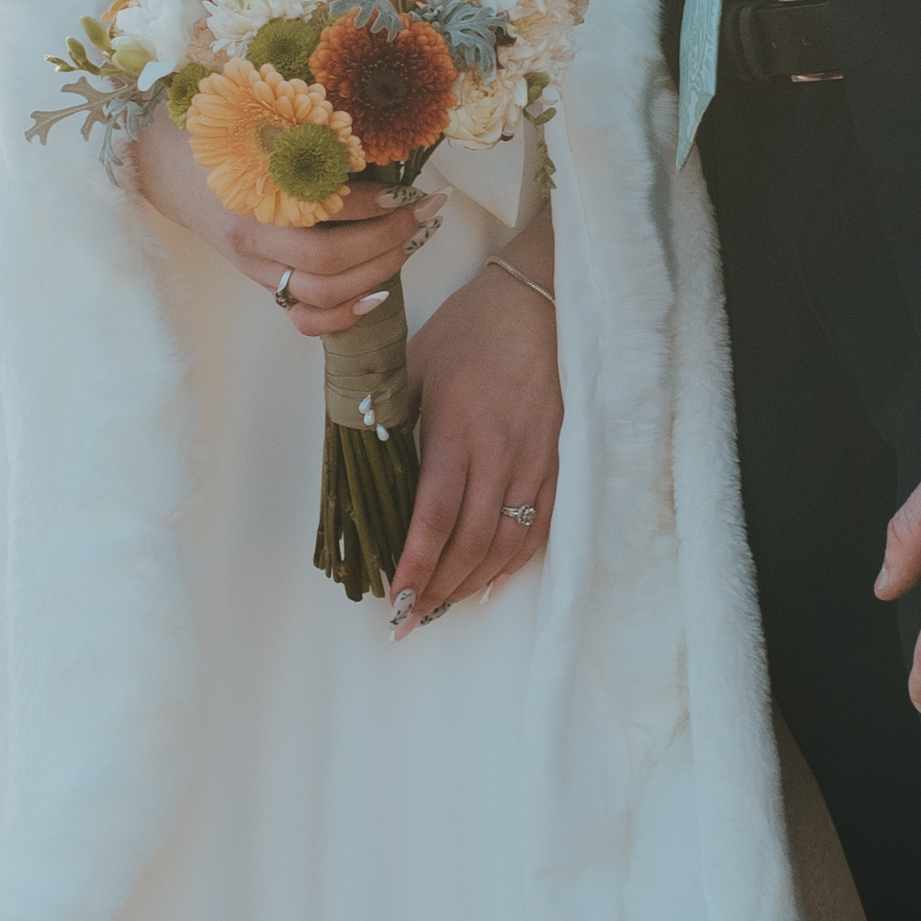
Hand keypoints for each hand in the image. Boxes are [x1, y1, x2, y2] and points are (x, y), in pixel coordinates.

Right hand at [133, 119, 435, 336]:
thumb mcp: (259, 122)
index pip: (320, 209)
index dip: (372, 203)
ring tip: (408, 243)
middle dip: (386, 238)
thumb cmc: (220, 135)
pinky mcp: (260, 282)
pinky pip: (302, 317)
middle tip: (421, 214)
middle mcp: (250, 235)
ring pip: (321, 293)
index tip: (406, 190)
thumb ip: (307, 135)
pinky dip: (342, 315)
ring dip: (376, 272)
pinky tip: (375, 295)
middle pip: (327, 259)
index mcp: (248, 189)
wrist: (168, 165)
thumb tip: (376, 147)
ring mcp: (254, 265)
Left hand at [387, 257, 560, 630]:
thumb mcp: (412, 366)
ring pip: (508, 542)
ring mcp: (537, 459)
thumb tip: (359, 469)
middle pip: (472, 543)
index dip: (414, 566)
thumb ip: (388, 420)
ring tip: (443, 607)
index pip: (435, 518)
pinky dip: (516, 562)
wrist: (538, 301)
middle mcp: (502, 453)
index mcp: (459, 430)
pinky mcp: (561, 459)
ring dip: (474, 584)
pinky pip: (542, 525)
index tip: (394, 599)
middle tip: (410, 619)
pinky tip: (492, 582)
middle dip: (438, 590)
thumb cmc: (469, 330)